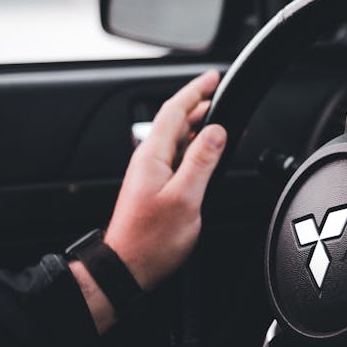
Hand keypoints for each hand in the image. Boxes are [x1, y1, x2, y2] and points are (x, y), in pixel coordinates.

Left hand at [104, 69, 225, 290]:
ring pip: (176, 140)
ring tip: (218, 121)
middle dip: (198, 105)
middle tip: (220, 96)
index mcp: (152, 156)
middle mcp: (148, 161)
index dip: (194, 91)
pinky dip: (194, 149)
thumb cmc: (150, 241)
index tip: (212, 78)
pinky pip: (176, 157)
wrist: (126, 268)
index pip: (173, 110)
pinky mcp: (155, 188)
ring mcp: (150, 175)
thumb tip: (217, 132)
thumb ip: (202, 162)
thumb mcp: (185, 198)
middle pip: (174, 121)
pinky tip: (205, 155)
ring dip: (197, 127)